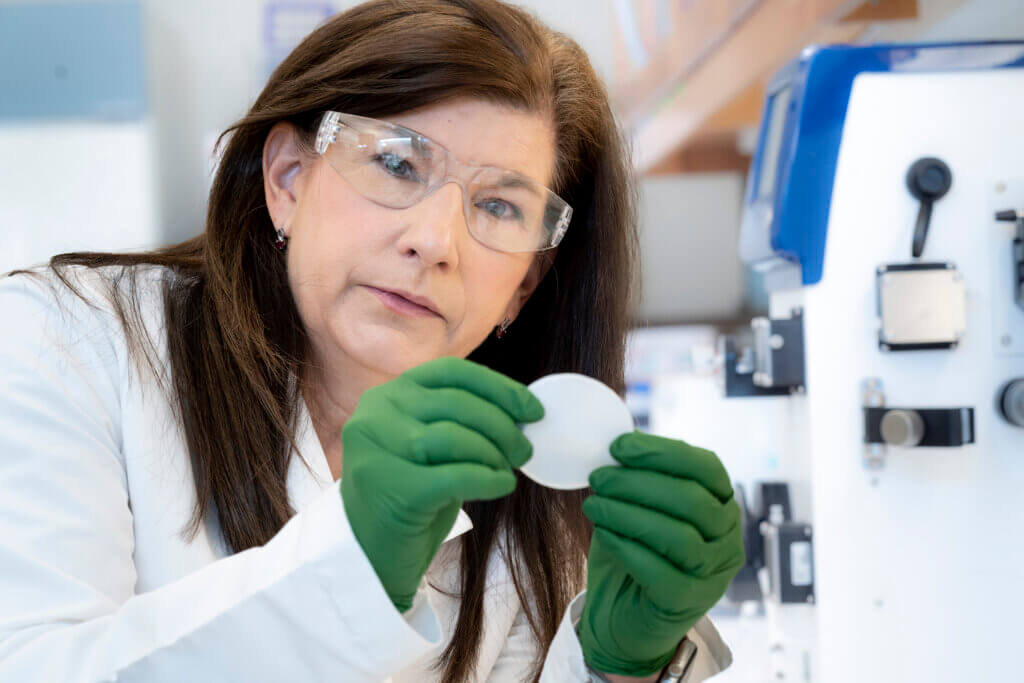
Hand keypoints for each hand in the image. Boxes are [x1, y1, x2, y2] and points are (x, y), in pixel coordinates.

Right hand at [340, 357, 542, 612]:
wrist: (369, 556)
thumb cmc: (408, 496)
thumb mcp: (426, 446)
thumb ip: (458, 421)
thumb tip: (520, 412)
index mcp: (387, 395)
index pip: (452, 373)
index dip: (499, 388)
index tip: (531, 410)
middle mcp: (376, 415)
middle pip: (457, 403)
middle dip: (503, 426)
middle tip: (525, 449)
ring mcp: (378, 451)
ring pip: (456, 437)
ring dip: (494, 453)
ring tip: (506, 470)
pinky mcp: (392, 488)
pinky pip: (457, 475)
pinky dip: (488, 479)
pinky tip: (501, 485)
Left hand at [578, 431, 744, 676]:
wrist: (621, 614)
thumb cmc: (632, 550)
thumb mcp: (637, 505)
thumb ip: (636, 475)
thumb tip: (616, 440)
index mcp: (722, 504)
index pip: (706, 467)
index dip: (663, 452)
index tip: (618, 447)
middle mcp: (728, 539)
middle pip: (691, 500)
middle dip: (637, 483)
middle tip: (598, 477)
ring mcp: (713, 574)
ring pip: (677, 536)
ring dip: (627, 513)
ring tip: (593, 504)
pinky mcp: (688, 603)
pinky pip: (659, 571)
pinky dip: (626, 547)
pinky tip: (603, 534)